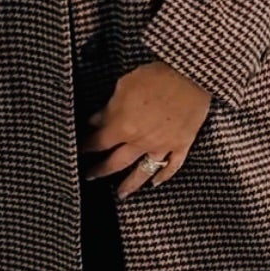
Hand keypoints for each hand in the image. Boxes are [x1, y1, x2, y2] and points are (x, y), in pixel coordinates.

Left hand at [80, 59, 211, 197]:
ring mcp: (162, 146)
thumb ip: (108, 107)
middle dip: (101, 170)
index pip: (98, 143)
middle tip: (91, 176)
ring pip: (143, 172)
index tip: (78, 151)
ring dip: (130, 185)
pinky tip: (156, 182)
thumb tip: (94, 120)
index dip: (86, 148)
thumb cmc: (156, 76)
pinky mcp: (181, 144)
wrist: (190, 76)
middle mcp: (140, 142)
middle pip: (116, 163)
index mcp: (122, 126)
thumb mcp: (124, 86)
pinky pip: (172, 166)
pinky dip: (164, 176)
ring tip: (121, 194)